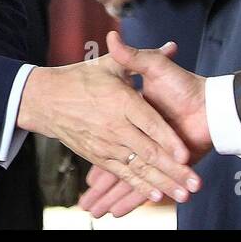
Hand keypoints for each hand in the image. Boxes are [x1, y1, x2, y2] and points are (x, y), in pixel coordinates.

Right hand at [17, 37, 200, 203]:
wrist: (46, 98)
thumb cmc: (82, 78)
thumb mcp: (110, 63)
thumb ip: (141, 56)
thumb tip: (172, 46)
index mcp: (121, 101)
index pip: (150, 123)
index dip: (168, 140)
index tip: (185, 153)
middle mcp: (115, 126)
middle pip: (149, 152)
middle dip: (173, 170)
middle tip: (194, 183)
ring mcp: (106, 144)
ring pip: (139, 168)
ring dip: (162, 183)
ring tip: (182, 194)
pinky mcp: (98, 156)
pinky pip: (122, 174)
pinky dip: (138, 187)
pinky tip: (156, 196)